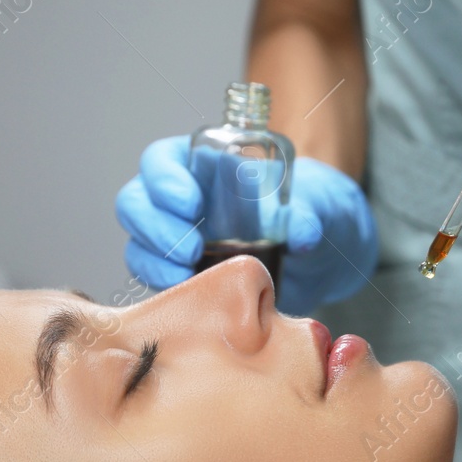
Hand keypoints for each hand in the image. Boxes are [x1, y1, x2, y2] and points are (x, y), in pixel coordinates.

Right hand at [116, 141, 376, 314]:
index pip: (162, 161)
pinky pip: (159, 283)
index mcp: (204, 165)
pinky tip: (189, 301)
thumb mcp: (322, 203)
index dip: (165, 179)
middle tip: (189, 250)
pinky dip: (166, 290)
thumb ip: (312, 211)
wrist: (324, 256)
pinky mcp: (186, 278)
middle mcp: (181, 201)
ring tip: (185, 278)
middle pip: (137, 204)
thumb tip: (301, 232)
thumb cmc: (315, 211)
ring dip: (154, 263)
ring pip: (141, 246)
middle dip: (154, 227)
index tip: (190, 203)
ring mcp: (178, 241)